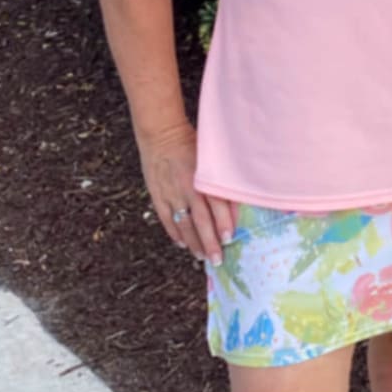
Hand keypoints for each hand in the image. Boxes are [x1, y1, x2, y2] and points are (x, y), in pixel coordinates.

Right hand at [138, 122, 237, 266]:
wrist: (162, 133)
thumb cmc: (192, 142)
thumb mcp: (210, 157)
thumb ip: (220, 178)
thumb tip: (234, 202)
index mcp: (203, 177)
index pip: (217, 205)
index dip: (224, 222)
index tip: (231, 238)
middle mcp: (187, 189)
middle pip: (201, 221)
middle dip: (210, 242)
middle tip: (218, 259)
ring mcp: (171, 194)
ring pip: (184, 225)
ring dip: (194, 243)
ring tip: (202, 256)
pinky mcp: (158, 196)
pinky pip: (167, 220)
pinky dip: (175, 234)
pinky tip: (182, 244)